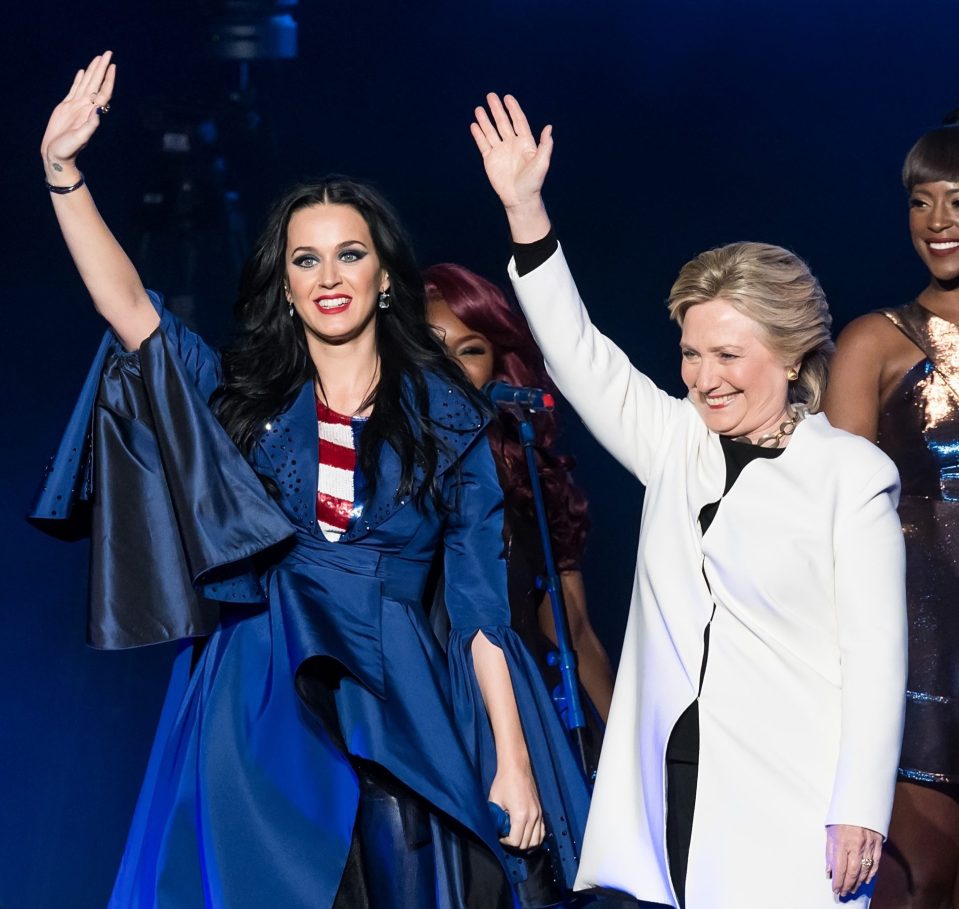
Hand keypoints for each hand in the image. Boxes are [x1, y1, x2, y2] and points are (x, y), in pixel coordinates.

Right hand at [41, 52, 114, 180]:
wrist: (56, 154)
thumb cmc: (68, 150)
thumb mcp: (80, 138)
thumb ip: (90, 126)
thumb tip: (98, 111)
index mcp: (91, 113)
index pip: (103, 92)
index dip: (108, 79)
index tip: (113, 66)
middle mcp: (86, 107)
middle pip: (96, 83)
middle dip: (102, 68)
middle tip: (108, 52)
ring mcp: (76, 106)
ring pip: (86, 83)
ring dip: (93, 70)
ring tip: (97, 57)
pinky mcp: (66, 106)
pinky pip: (75, 89)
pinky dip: (79, 79)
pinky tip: (83, 71)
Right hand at [471, 93, 552, 211]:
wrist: (520, 199)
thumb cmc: (533, 183)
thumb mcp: (542, 163)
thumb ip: (545, 145)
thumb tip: (549, 127)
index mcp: (525, 142)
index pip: (518, 121)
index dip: (513, 109)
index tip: (507, 97)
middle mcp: (512, 144)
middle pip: (503, 122)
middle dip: (496, 109)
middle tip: (490, 96)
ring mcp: (500, 151)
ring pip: (491, 131)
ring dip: (485, 120)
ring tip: (479, 109)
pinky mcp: (490, 160)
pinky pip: (483, 144)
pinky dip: (478, 134)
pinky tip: (474, 125)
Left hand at [488, 759, 544, 850]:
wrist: (516, 767)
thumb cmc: (504, 782)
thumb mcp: (495, 801)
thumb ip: (496, 818)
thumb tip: (495, 830)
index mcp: (520, 815)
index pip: (515, 841)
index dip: (505, 842)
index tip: (499, 836)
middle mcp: (532, 816)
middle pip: (526, 844)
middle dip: (514, 844)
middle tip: (505, 838)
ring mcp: (539, 814)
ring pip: (536, 841)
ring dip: (526, 844)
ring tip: (516, 839)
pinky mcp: (541, 811)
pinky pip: (542, 831)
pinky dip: (535, 838)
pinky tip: (526, 836)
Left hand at [825, 824, 882, 897]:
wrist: (860, 804)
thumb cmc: (842, 818)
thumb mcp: (830, 832)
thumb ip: (829, 852)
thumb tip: (829, 870)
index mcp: (842, 841)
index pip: (840, 867)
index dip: (838, 881)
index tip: (835, 889)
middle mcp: (856, 845)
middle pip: (853, 871)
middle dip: (848, 885)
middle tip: (844, 893)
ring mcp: (868, 846)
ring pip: (864, 870)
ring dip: (858, 882)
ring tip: (852, 889)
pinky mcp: (877, 844)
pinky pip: (875, 863)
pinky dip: (870, 874)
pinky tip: (865, 880)